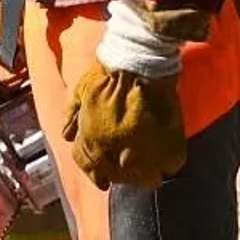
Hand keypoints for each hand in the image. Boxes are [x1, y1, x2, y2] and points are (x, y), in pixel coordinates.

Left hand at [62, 1, 187, 188]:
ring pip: (145, 178)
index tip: (103, 178)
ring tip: (147, 163)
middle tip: (127, 163)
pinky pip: (170, 166)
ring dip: (144, 173)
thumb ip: (73, 119)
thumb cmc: (106, 74)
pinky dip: (167, 162)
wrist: (138, 61)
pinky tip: (164, 155)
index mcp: (93, 142)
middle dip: (121, 172)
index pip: (92, 170)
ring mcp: (146, 154)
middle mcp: (117, 154)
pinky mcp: (171, 147)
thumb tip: (68, 137)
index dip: (97, 174)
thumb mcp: (80, 94)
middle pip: (119, 177)